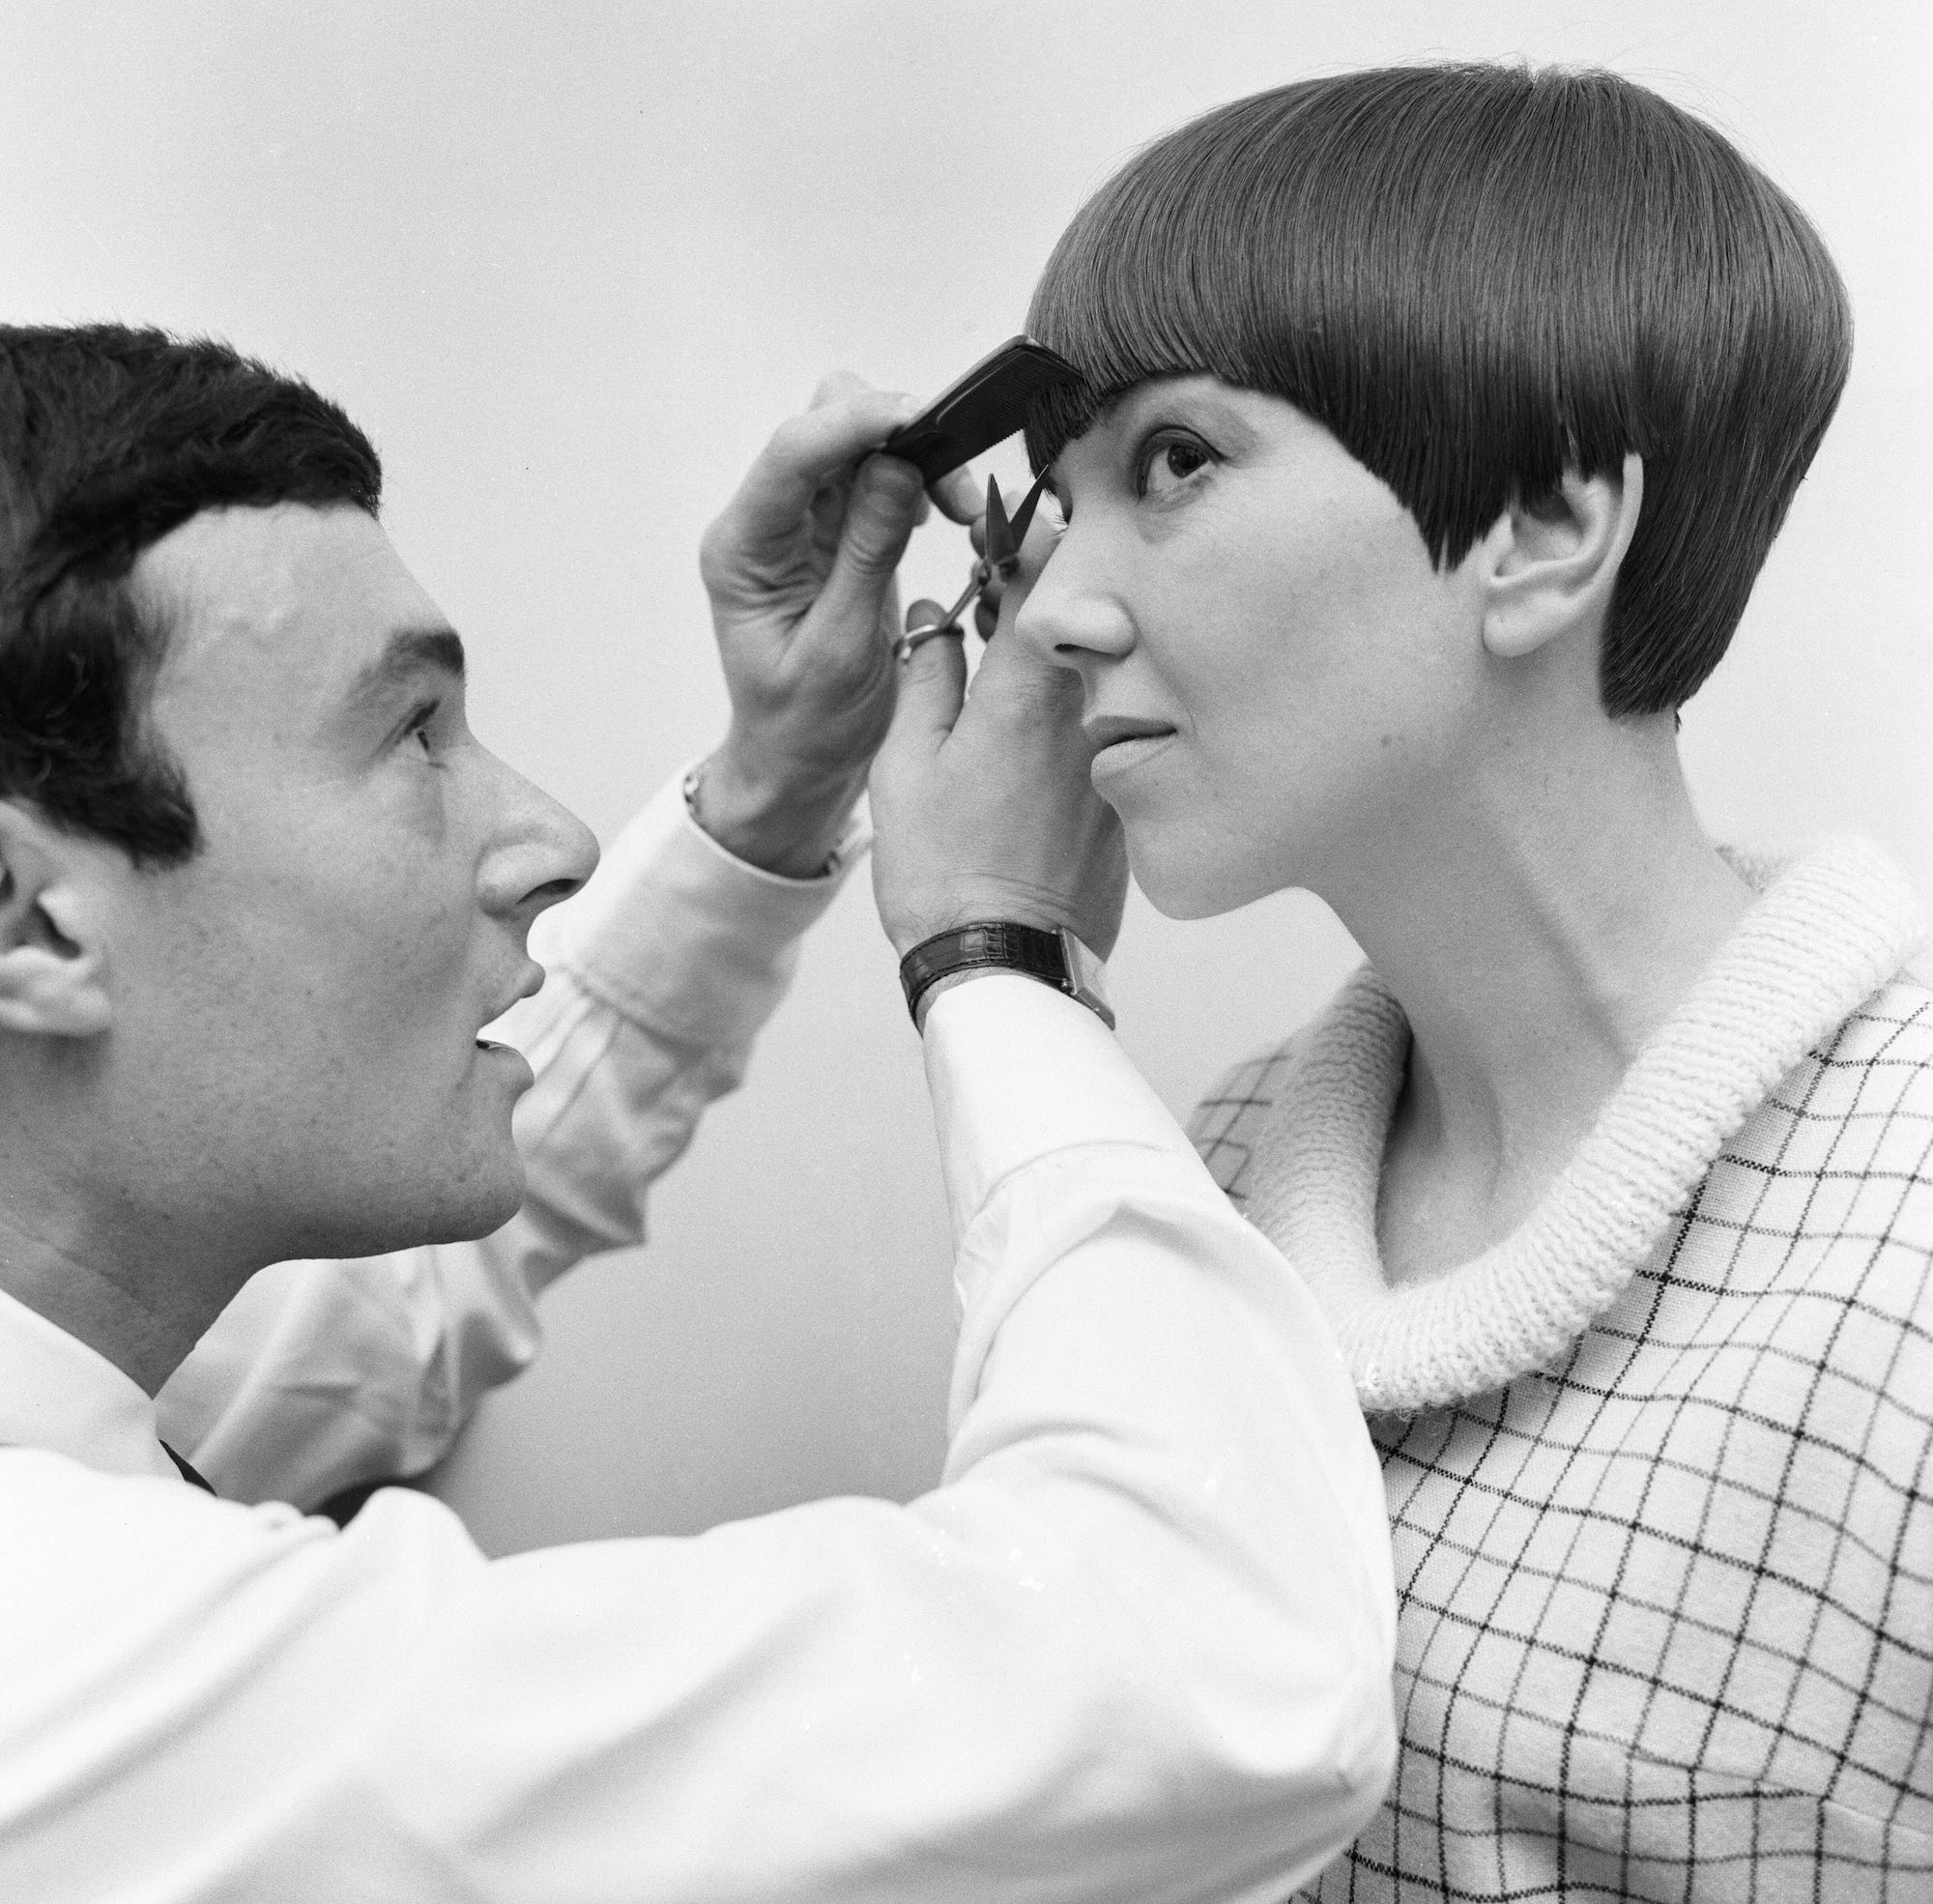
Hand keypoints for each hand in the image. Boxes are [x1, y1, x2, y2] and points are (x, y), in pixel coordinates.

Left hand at [695, 375, 976, 876]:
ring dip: (917, 457)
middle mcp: (765, 523)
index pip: (791, 454)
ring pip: (858, 442)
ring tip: (961, 509)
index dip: (856, 423)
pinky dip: (919, 480)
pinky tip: (944, 516)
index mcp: (743, 551)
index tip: (921, 421)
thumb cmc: (807, 725)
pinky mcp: (835, 531)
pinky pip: (878, 476)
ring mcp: (800, 523)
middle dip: (894, 434)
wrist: (800, 763)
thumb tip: (898, 468)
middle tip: (954, 488)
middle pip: (823, 424)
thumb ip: (866, 556)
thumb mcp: (842, 652)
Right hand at [870, 511, 1127, 961]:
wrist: (1005, 964)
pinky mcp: (1130, 795)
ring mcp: (1116, 755)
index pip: (1043, 572)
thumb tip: (932, 619)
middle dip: (1045, 589)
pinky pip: (1113, 726)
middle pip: (1083, 613)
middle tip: (1005, 584)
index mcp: (1025, 692)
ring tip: (1019, 655)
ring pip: (1102, 667)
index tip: (1003, 524)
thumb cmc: (943, 873)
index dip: (1025, 534)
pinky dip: (1085, 708)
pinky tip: (1044, 730)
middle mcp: (1087, 712)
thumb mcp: (904, 766)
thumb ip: (924, 677)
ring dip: (1067, 648)